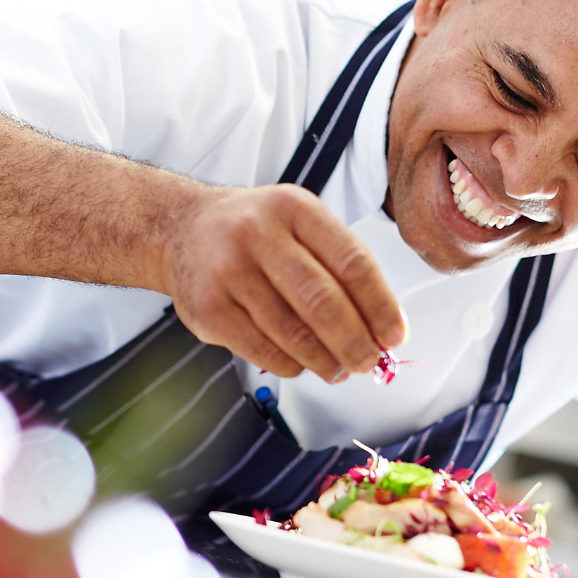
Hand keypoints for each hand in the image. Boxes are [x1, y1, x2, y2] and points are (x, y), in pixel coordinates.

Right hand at [163, 184, 406, 382]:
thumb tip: (381, 329)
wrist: (182, 230)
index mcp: (294, 208)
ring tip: (339, 370)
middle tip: (369, 362)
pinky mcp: (207, 308)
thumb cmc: (257, 233)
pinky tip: (302, 365)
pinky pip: (262, 351)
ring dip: (325, 361)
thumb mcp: (300, 225)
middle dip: (354, 342)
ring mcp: (227, 271)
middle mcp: (257, 234)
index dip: (379, 305)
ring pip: (292, 333)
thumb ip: (340, 266)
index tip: (394, 335)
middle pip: (321, 301)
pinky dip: (291, 365)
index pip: (351, 262)